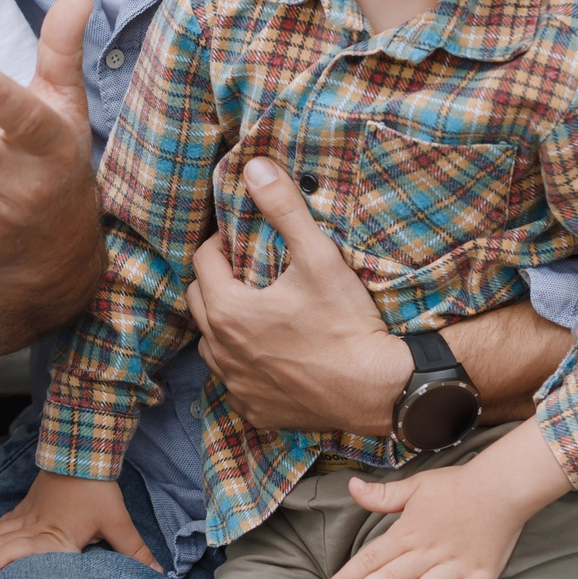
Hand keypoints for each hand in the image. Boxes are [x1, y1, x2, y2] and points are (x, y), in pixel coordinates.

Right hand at [0, 470, 156, 576]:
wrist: (84, 450)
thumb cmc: (98, 488)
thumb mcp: (118, 521)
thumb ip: (135, 551)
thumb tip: (160, 574)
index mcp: (53, 536)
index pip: (22, 553)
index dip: (2, 564)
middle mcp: (33, 527)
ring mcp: (27, 515)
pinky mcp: (27, 506)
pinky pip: (3, 522)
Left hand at [186, 157, 409, 434]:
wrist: (380, 388)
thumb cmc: (348, 323)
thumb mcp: (318, 256)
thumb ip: (284, 209)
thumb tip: (255, 168)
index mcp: (229, 311)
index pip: (203, 263)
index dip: (220, 245)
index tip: (241, 240)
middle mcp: (222, 352)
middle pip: (198, 303)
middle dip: (215, 282)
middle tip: (246, 272)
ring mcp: (237, 385)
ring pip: (211, 346)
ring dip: (224, 326)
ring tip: (256, 312)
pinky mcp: (255, 410)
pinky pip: (234, 383)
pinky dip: (243, 366)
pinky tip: (270, 355)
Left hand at [320, 421, 568, 578]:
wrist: (502, 483)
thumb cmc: (457, 485)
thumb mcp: (414, 486)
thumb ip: (382, 494)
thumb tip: (351, 486)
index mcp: (407, 533)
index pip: (370, 558)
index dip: (346, 578)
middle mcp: (427, 552)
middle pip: (388, 578)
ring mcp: (454, 566)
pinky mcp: (481, 575)